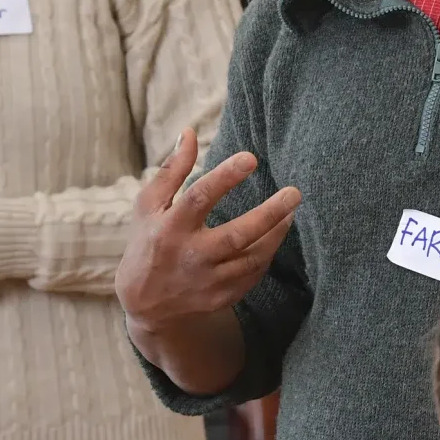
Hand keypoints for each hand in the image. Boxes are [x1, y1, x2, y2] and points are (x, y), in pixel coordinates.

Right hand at [115, 128, 301, 335]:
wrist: (144, 306)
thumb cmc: (147, 243)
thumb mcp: (148, 205)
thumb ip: (172, 170)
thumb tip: (190, 132)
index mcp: (170, 228)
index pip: (200, 198)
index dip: (225, 177)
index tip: (251, 158)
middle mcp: (191, 256)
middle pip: (237, 233)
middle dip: (269, 213)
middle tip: (294, 193)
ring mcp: (209, 281)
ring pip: (252, 257)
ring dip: (276, 233)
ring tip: (292, 210)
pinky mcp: (223, 297)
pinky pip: (253, 273)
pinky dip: (268, 253)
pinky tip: (276, 234)